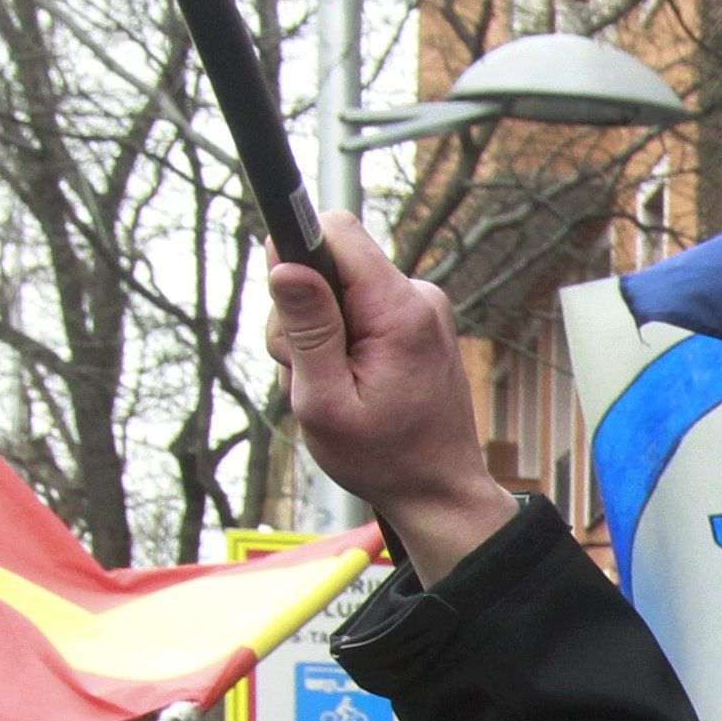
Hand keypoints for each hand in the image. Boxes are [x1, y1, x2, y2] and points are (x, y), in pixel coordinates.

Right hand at [262, 218, 516, 579]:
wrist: (439, 490)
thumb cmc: (383, 457)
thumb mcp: (324, 401)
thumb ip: (305, 329)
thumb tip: (285, 262)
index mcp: (399, 311)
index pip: (336, 230)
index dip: (294, 251)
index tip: (283, 296)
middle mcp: (418, 298)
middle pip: (328, 263)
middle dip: (300, 312)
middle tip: (308, 372)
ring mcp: (420, 310)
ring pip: (336, 291)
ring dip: (316, 336)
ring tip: (333, 388)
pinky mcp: (414, 324)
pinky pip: (357, 312)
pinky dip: (339, 344)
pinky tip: (348, 384)